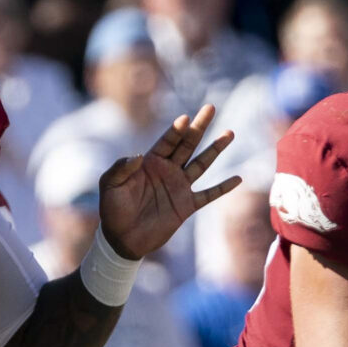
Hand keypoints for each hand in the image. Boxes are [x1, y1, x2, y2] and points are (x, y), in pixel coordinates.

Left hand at [98, 104, 239, 260]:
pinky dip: (223, 188)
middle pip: (188, 144)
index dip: (176, 130)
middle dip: (199, 126)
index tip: (186, 119)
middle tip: (211, 107)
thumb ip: (121, 169)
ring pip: (202, 163)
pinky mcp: (186, 206)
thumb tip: (138, 156)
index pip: (167, 141)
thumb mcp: (110, 186)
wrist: (122, 239)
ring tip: (229, 132)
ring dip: (215, 149)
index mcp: (150, 162)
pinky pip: (208, 194)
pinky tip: (238, 178)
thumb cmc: (112, 210)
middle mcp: (168, 170)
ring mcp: (179, 187)